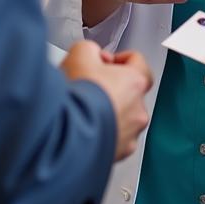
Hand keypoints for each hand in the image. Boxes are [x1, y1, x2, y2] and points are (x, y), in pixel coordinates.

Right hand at [61, 42, 151, 159]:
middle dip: (111, 87)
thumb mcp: (80, 53)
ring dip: (108, 112)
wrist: (66, 136)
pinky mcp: (118, 153)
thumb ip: (91, 49)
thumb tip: (91, 55)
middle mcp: (138, 109)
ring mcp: (130, 134)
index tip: (105, 62)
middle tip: (90, 86)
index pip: (137, 61)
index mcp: (135, 82)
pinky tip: (84, 128)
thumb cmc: (77, 98)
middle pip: (130, 91)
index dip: (118, 58)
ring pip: (123, 118)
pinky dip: (102, 134)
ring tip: (84, 110)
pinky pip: (114, 139)